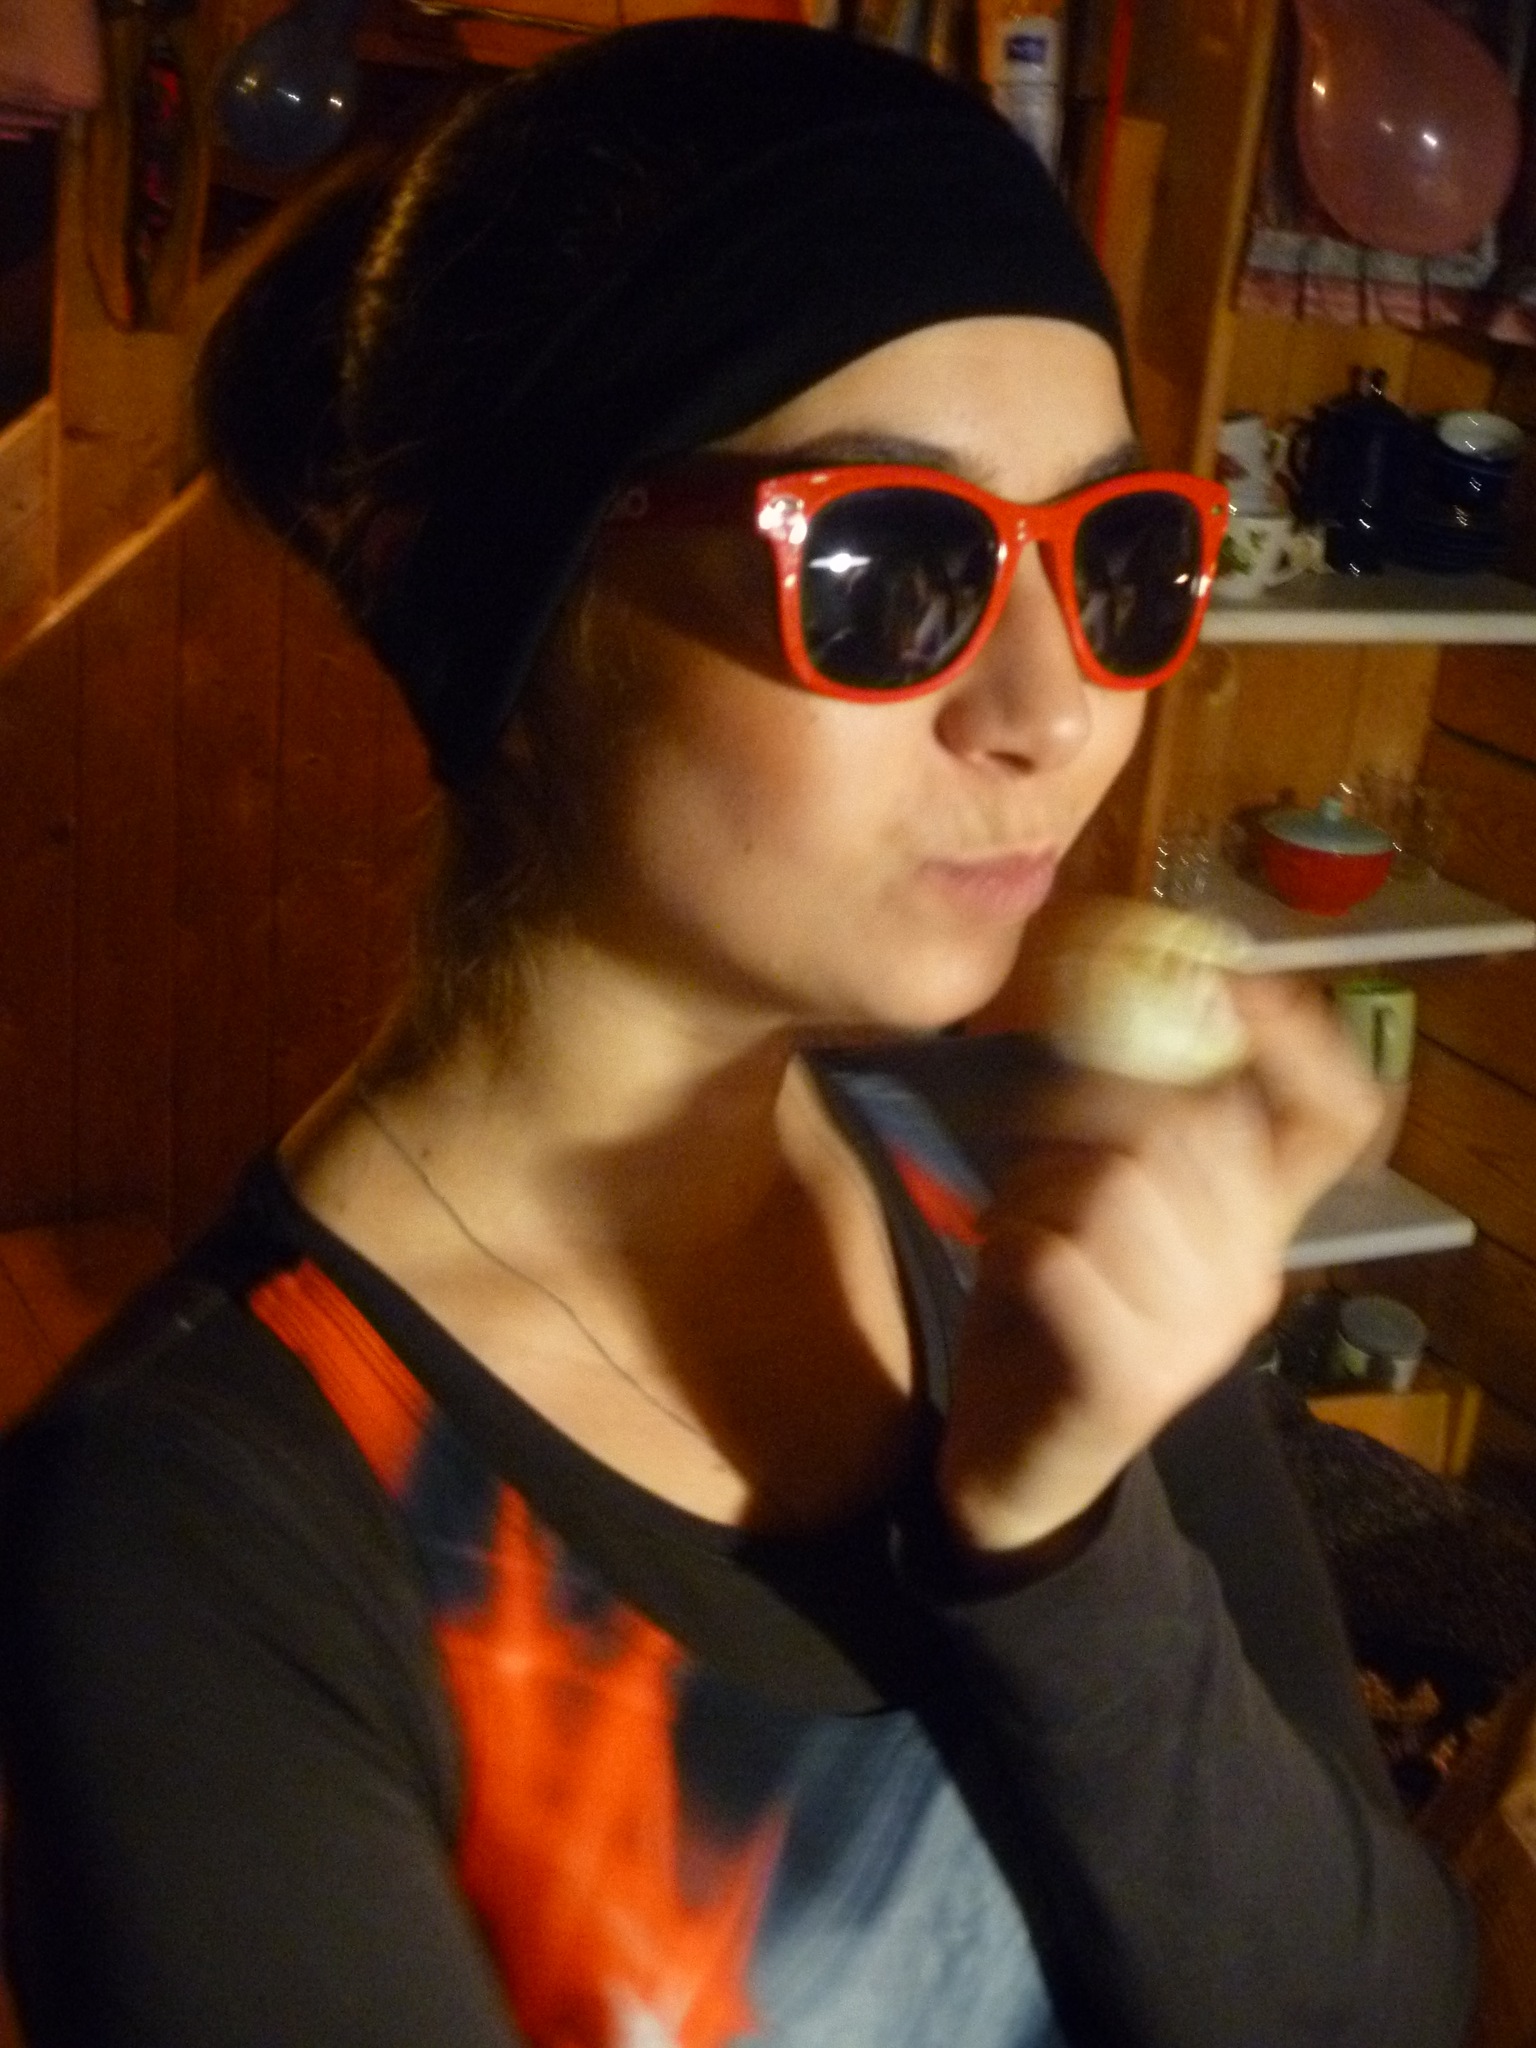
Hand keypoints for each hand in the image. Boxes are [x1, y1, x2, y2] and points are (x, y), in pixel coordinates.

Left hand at [936, 977, 1381, 1558]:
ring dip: (1040, 1183)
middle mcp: (1249, 1274)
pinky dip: (1014, 1243)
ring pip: (1118, 1183)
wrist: (1021, 1469)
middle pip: (1196, 1125)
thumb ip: (1129, 1118)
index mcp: (1256, 1224)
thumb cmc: (1061, 1309)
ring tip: (1018, 1219)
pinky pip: (1063, 1259)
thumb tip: (1124, 997)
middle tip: (1036, 1146)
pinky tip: (1005, 1265)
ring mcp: (1197, 1333)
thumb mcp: (1102, 1203)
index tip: (1236, 984)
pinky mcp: (1130, 1382)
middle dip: (1092, 1108)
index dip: (1302, 1041)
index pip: (1336, 1120)